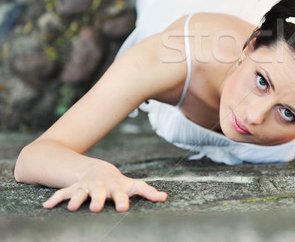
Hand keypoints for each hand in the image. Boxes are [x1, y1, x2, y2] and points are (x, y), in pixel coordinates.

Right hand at [42, 163, 166, 211]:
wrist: (98, 170)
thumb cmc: (119, 183)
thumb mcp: (132, 186)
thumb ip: (148, 191)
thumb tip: (165, 197)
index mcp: (115, 187)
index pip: (121, 193)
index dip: (122, 200)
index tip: (124, 208)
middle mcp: (100, 186)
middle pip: (99, 193)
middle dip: (97, 200)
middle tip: (95, 208)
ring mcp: (86, 186)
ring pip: (80, 192)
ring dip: (76, 199)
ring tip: (70, 208)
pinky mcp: (73, 188)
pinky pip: (62, 193)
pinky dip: (55, 199)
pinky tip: (46, 206)